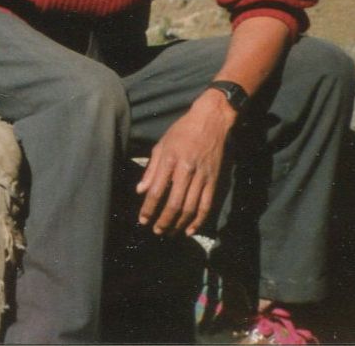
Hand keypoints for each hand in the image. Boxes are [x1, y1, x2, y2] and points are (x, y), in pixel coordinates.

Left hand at [135, 91, 233, 235]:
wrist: (211, 120)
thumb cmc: (182, 131)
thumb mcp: (162, 145)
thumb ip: (151, 169)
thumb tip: (141, 190)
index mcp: (170, 160)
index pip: (157, 190)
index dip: (148, 208)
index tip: (143, 220)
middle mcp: (186, 170)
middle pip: (174, 203)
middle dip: (163, 221)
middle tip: (156, 231)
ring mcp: (202, 176)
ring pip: (190, 208)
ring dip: (179, 224)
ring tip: (169, 233)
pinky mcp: (214, 180)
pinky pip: (206, 205)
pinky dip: (198, 220)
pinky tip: (190, 229)